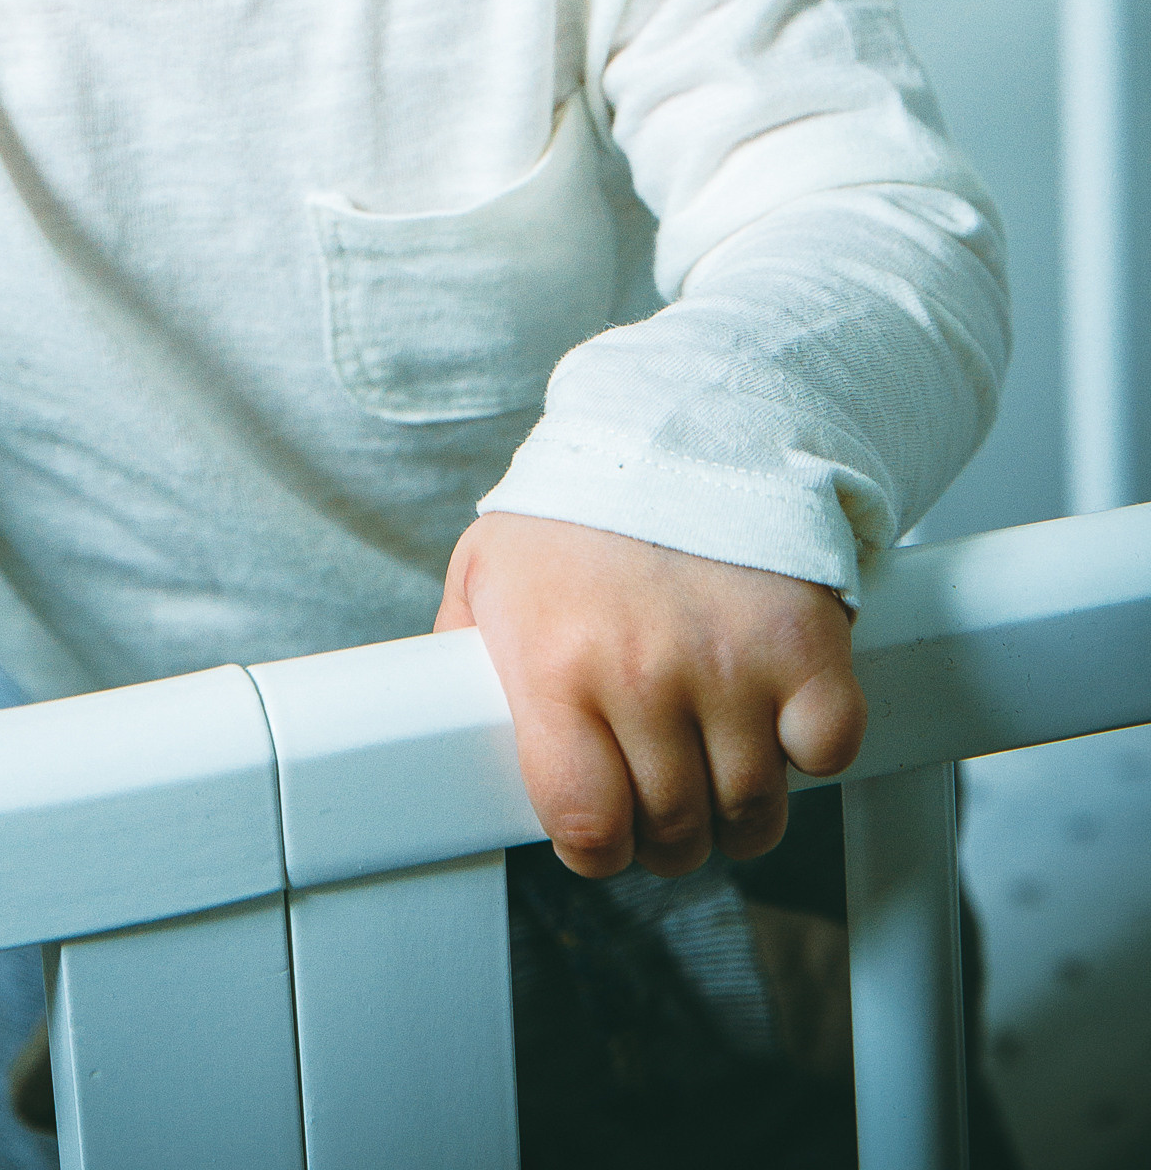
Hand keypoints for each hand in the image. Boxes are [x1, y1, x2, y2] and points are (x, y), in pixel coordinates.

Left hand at [435, 513, 864, 878]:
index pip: (585, 825)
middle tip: (665, 795)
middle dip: (668, 832)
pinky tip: (775, 714)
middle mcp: (643, 675)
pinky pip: (824, 755)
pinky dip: (809, 750)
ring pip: (752, 811)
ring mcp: (730, 666)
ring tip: (717, 759)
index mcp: (556, 666)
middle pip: (674, 830)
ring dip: (739, 806)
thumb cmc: (583, 504)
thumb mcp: (491, 571)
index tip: (605, 831)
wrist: (685, 420)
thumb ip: (467, 657)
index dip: (598, 847)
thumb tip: (442, 726)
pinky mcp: (807, 649)